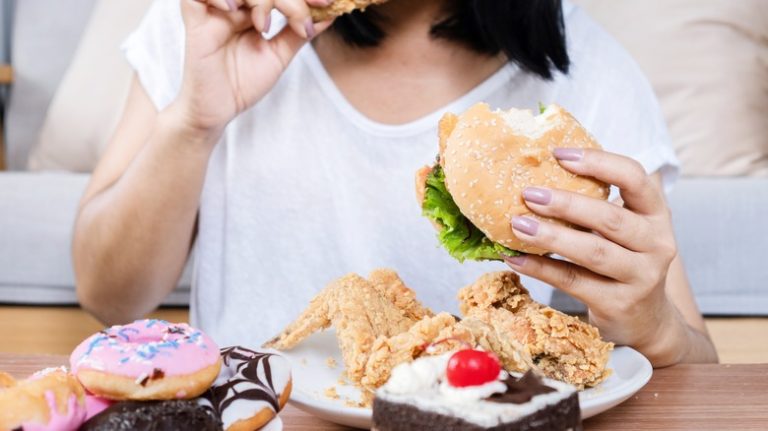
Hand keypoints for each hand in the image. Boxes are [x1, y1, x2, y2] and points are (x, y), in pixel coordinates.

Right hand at [173, 0, 331, 134]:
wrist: (218, 110)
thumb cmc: (243, 82)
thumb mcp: (279, 55)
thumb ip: (298, 32)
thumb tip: (330, 14)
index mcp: (252, 9)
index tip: (328, 4)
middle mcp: (234, 4)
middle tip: (304, 16)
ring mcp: (215, 10)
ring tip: (264, 25)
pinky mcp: (195, 20)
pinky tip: (234, 9)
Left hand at [503, 148, 680, 361]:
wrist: (646, 321)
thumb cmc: (624, 262)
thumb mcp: (624, 231)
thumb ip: (596, 206)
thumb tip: (535, 177)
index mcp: (656, 215)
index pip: (635, 178)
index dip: (598, 162)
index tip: (558, 154)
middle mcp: (656, 244)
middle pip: (610, 218)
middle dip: (566, 203)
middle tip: (529, 194)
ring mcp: (641, 277)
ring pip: (593, 252)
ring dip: (551, 236)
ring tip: (518, 224)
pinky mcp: (619, 304)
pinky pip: (574, 282)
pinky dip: (541, 269)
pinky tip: (516, 258)